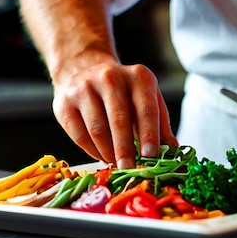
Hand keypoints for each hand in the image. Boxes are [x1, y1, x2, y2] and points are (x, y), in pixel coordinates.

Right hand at [52, 59, 177, 168]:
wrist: (84, 69)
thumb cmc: (123, 92)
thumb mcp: (146, 98)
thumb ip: (160, 124)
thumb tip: (172, 152)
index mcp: (138, 76)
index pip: (145, 109)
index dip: (149, 134)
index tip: (150, 156)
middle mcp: (110, 77)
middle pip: (119, 120)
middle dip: (126, 149)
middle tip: (130, 168)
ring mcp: (84, 88)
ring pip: (97, 130)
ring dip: (108, 152)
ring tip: (116, 163)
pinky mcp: (64, 102)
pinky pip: (79, 135)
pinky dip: (92, 151)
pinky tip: (101, 155)